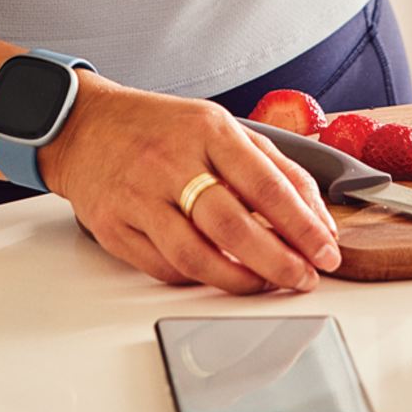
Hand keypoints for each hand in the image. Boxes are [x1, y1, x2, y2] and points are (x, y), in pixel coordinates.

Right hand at [37, 76, 342, 293]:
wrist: (85, 126)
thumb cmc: (160, 128)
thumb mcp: (220, 127)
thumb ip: (272, 166)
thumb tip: (316, 215)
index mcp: (207, 130)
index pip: (265, 184)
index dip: (302, 225)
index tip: (326, 250)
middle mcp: (171, 162)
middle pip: (233, 226)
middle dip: (278, 261)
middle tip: (304, 278)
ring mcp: (138, 197)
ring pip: (196, 256)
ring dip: (241, 281)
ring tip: (267, 284)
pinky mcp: (114, 227)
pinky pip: (164, 268)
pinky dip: (199, 279)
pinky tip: (221, 277)